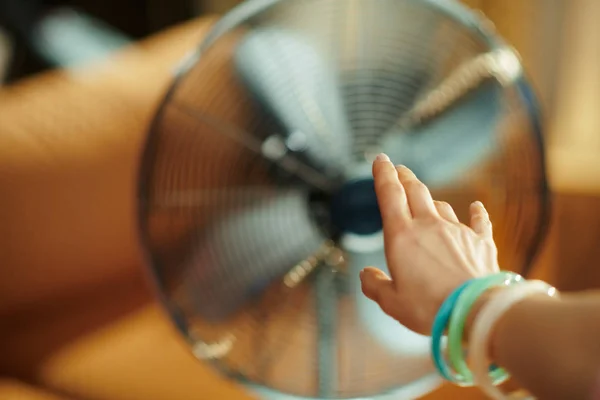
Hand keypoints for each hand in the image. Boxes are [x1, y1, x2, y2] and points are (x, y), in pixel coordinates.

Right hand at [359, 154, 499, 334]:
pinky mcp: (480, 242)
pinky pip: (478, 221)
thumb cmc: (429, 308)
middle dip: (404, 177)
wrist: (475, 311)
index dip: (383, 174)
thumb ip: (375, 285)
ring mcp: (457, 231)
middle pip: (415, 190)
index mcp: (402, 236)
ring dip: (431, 199)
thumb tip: (366, 275)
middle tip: (399, 170)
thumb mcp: (391, 302)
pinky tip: (476, 207)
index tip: (380, 160)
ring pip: (441, 205)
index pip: (389, 194)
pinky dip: (476, 212)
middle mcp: (429, 225)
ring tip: (426, 199)